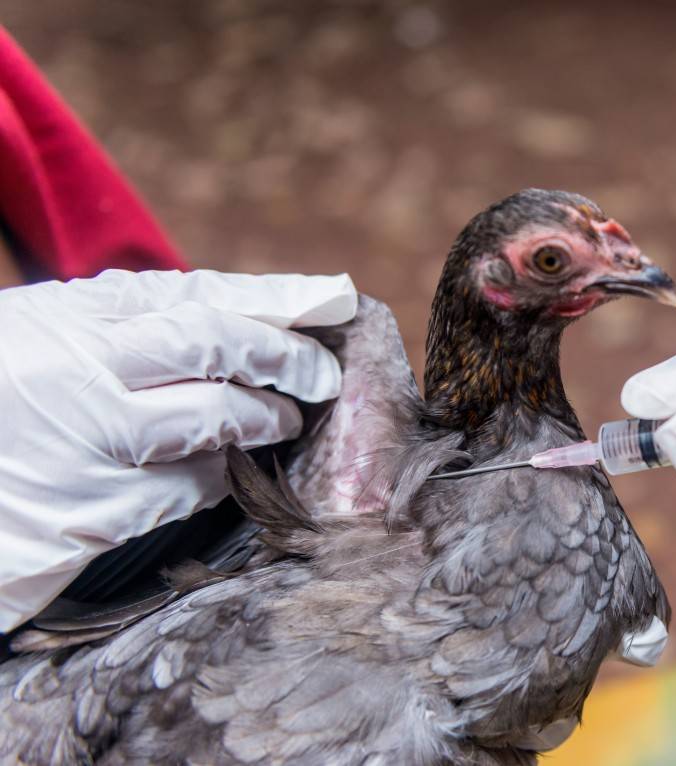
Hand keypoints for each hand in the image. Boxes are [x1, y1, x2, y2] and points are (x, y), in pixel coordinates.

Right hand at [0, 269, 357, 630]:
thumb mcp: (41, 339)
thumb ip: (121, 326)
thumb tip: (238, 317)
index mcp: (65, 316)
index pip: (191, 294)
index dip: (272, 298)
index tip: (331, 299)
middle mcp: (75, 369)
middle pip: (211, 344)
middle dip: (284, 355)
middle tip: (323, 373)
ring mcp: (80, 443)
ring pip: (209, 422)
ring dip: (262, 421)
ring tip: (287, 421)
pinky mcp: (81, 516)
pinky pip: (179, 490)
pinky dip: (217, 477)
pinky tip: (229, 472)